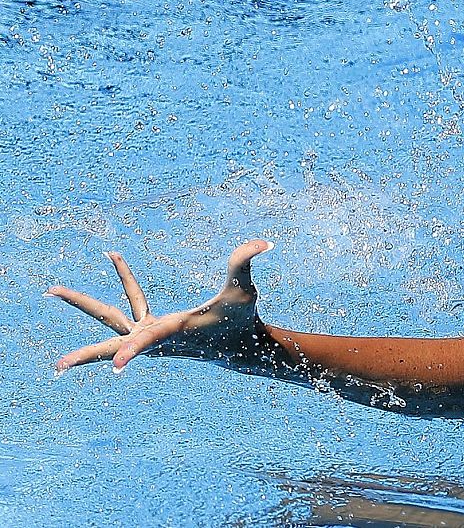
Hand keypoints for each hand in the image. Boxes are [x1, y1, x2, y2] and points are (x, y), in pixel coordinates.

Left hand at [46, 240, 274, 374]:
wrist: (240, 344)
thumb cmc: (241, 317)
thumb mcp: (244, 290)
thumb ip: (245, 264)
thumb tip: (263, 242)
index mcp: (172, 331)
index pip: (148, 341)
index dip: (134, 351)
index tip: (117, 368)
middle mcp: (153, 336)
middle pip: (111, 343)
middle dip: (83, 356)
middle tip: (56, 368)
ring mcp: (149, 332)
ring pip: (108, 320)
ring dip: (82, 302)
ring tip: (53, 289)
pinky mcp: (151, 327)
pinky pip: (128, 303)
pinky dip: (124, 280)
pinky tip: (116, 258)